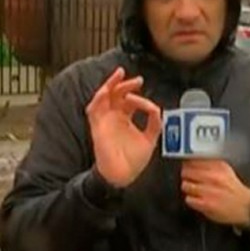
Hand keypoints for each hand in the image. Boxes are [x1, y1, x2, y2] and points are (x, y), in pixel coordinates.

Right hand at [86, 66, 161, 187]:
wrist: (123, 175)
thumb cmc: (134, 160)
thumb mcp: (150, 138)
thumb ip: (154, 123)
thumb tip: (156, 108)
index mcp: (125, 119)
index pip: (128, 99)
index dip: (137, 94)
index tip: (148, 99)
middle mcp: (114, 117)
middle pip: (116, 94)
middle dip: (125, 84)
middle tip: (138, 80)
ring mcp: (105, 121)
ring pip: (102, 97)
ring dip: (109, 85)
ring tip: (118, 75)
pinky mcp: (97, 127)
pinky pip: (93, 110)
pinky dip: (98, 99)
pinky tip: (105, 92)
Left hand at [181, 160, 249, 226]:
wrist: (246, 207)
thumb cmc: (234, 190)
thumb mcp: (226, 171)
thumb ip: (211, 164)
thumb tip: (193, 160)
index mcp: (218, 167)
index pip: (193, 160)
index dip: (188, 164)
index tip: (188, 166)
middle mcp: (213, 177)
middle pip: (186, 172)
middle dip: (187, 176)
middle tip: (191, 179)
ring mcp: (208, 191)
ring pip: (185, 185)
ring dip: (188, 188)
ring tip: (195, 191)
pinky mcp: (206, 204)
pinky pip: (188, 199)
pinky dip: (191, 200)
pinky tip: (198, 200)